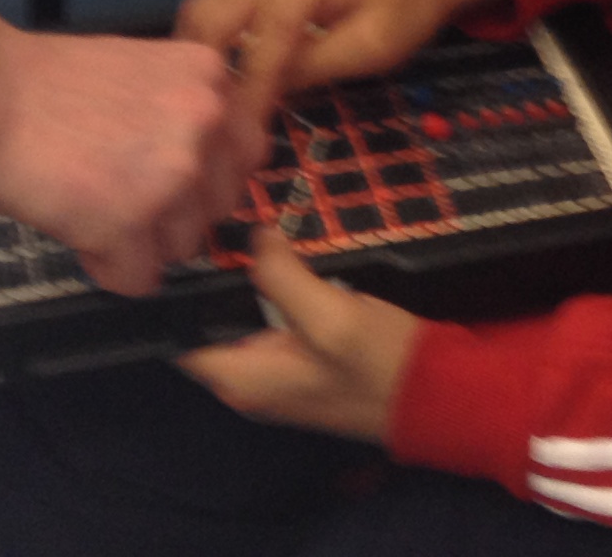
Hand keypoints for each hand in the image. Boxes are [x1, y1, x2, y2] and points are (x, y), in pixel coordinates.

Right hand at [0, 28, 262, 296]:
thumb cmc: (41, 82)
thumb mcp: (139, 73)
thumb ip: (180, 112)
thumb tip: (199, 171)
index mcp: (209, 77)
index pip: (245, 154)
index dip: (204, 175)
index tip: (169, 178)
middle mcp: (206, 122)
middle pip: (219, 207)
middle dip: (174, 213)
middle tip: (122, 198)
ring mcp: (173, 174)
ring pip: (181, 247)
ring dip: (140, 242)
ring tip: (90, 210)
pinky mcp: (131, 223)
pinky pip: (138, 278)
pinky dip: (108, 268)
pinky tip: (78, 234)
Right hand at [178, 0, 508, 141]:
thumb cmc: (410, 3)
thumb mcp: (372, 48)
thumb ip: (313, 69)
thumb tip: (260, 100)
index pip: (259, 45)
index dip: (246, 97)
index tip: (234, 142)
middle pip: (208, 15)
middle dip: (200, 71)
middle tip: (202, 123)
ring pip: (206, 6)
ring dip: (201, 55)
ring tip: (206, 106)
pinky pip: (223, 1)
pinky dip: (215, 40)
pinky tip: (220, 78)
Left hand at [179, 234, 421, 444]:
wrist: (435, 394)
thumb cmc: (379, 364)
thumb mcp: (330, 316)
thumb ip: (281, 276)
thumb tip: (255, 235)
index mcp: (241, 378)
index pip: (179, 334)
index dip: (176, 289)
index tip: (182, 240)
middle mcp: (248, 380)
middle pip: (207, 320)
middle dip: (213, 273)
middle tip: (215, 218)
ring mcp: (276, 371)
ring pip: (240, 314)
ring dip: (245, 277)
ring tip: (242, 225)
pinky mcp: (301, 358)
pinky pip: (270, 317)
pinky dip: (272, 288)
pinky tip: (278, 253)